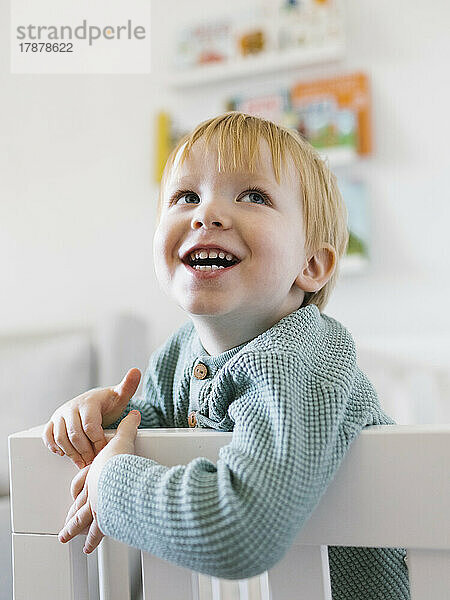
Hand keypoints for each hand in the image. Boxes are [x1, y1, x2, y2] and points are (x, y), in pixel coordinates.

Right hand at [42, 368, 140, 468]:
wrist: (94, 403)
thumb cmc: (108, 403)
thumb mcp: (120, 396)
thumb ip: (128, 386)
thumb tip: (136, 371)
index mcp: (88, 402)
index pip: (90, 425)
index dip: (98, 441)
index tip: (106, 450)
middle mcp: (72, 407)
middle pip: (74, 435)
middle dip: (85, 451)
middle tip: (94, 461)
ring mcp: (61, 415)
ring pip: (61, 438)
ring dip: (71, 453)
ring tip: (83, 462)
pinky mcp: (53, 422)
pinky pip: (48, 436)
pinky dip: (54, 446)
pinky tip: (65, 454)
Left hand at [58, 410, 140, 553]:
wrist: (120, 476)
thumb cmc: (120, 461)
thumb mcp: (123, 439)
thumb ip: (128, 427)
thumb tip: (134, 414)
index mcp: (94, 474)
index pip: (80, 483)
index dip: (77, 488)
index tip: (74, 494)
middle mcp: (92, 492)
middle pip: (78, 505)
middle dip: (71, 516)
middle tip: (64, 526)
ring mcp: (96, 506)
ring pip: (83, 520)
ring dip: (75, 530)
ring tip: (67, 538)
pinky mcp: (104, 517)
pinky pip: (97, 531)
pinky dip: (92, 540)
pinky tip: (89, 547)